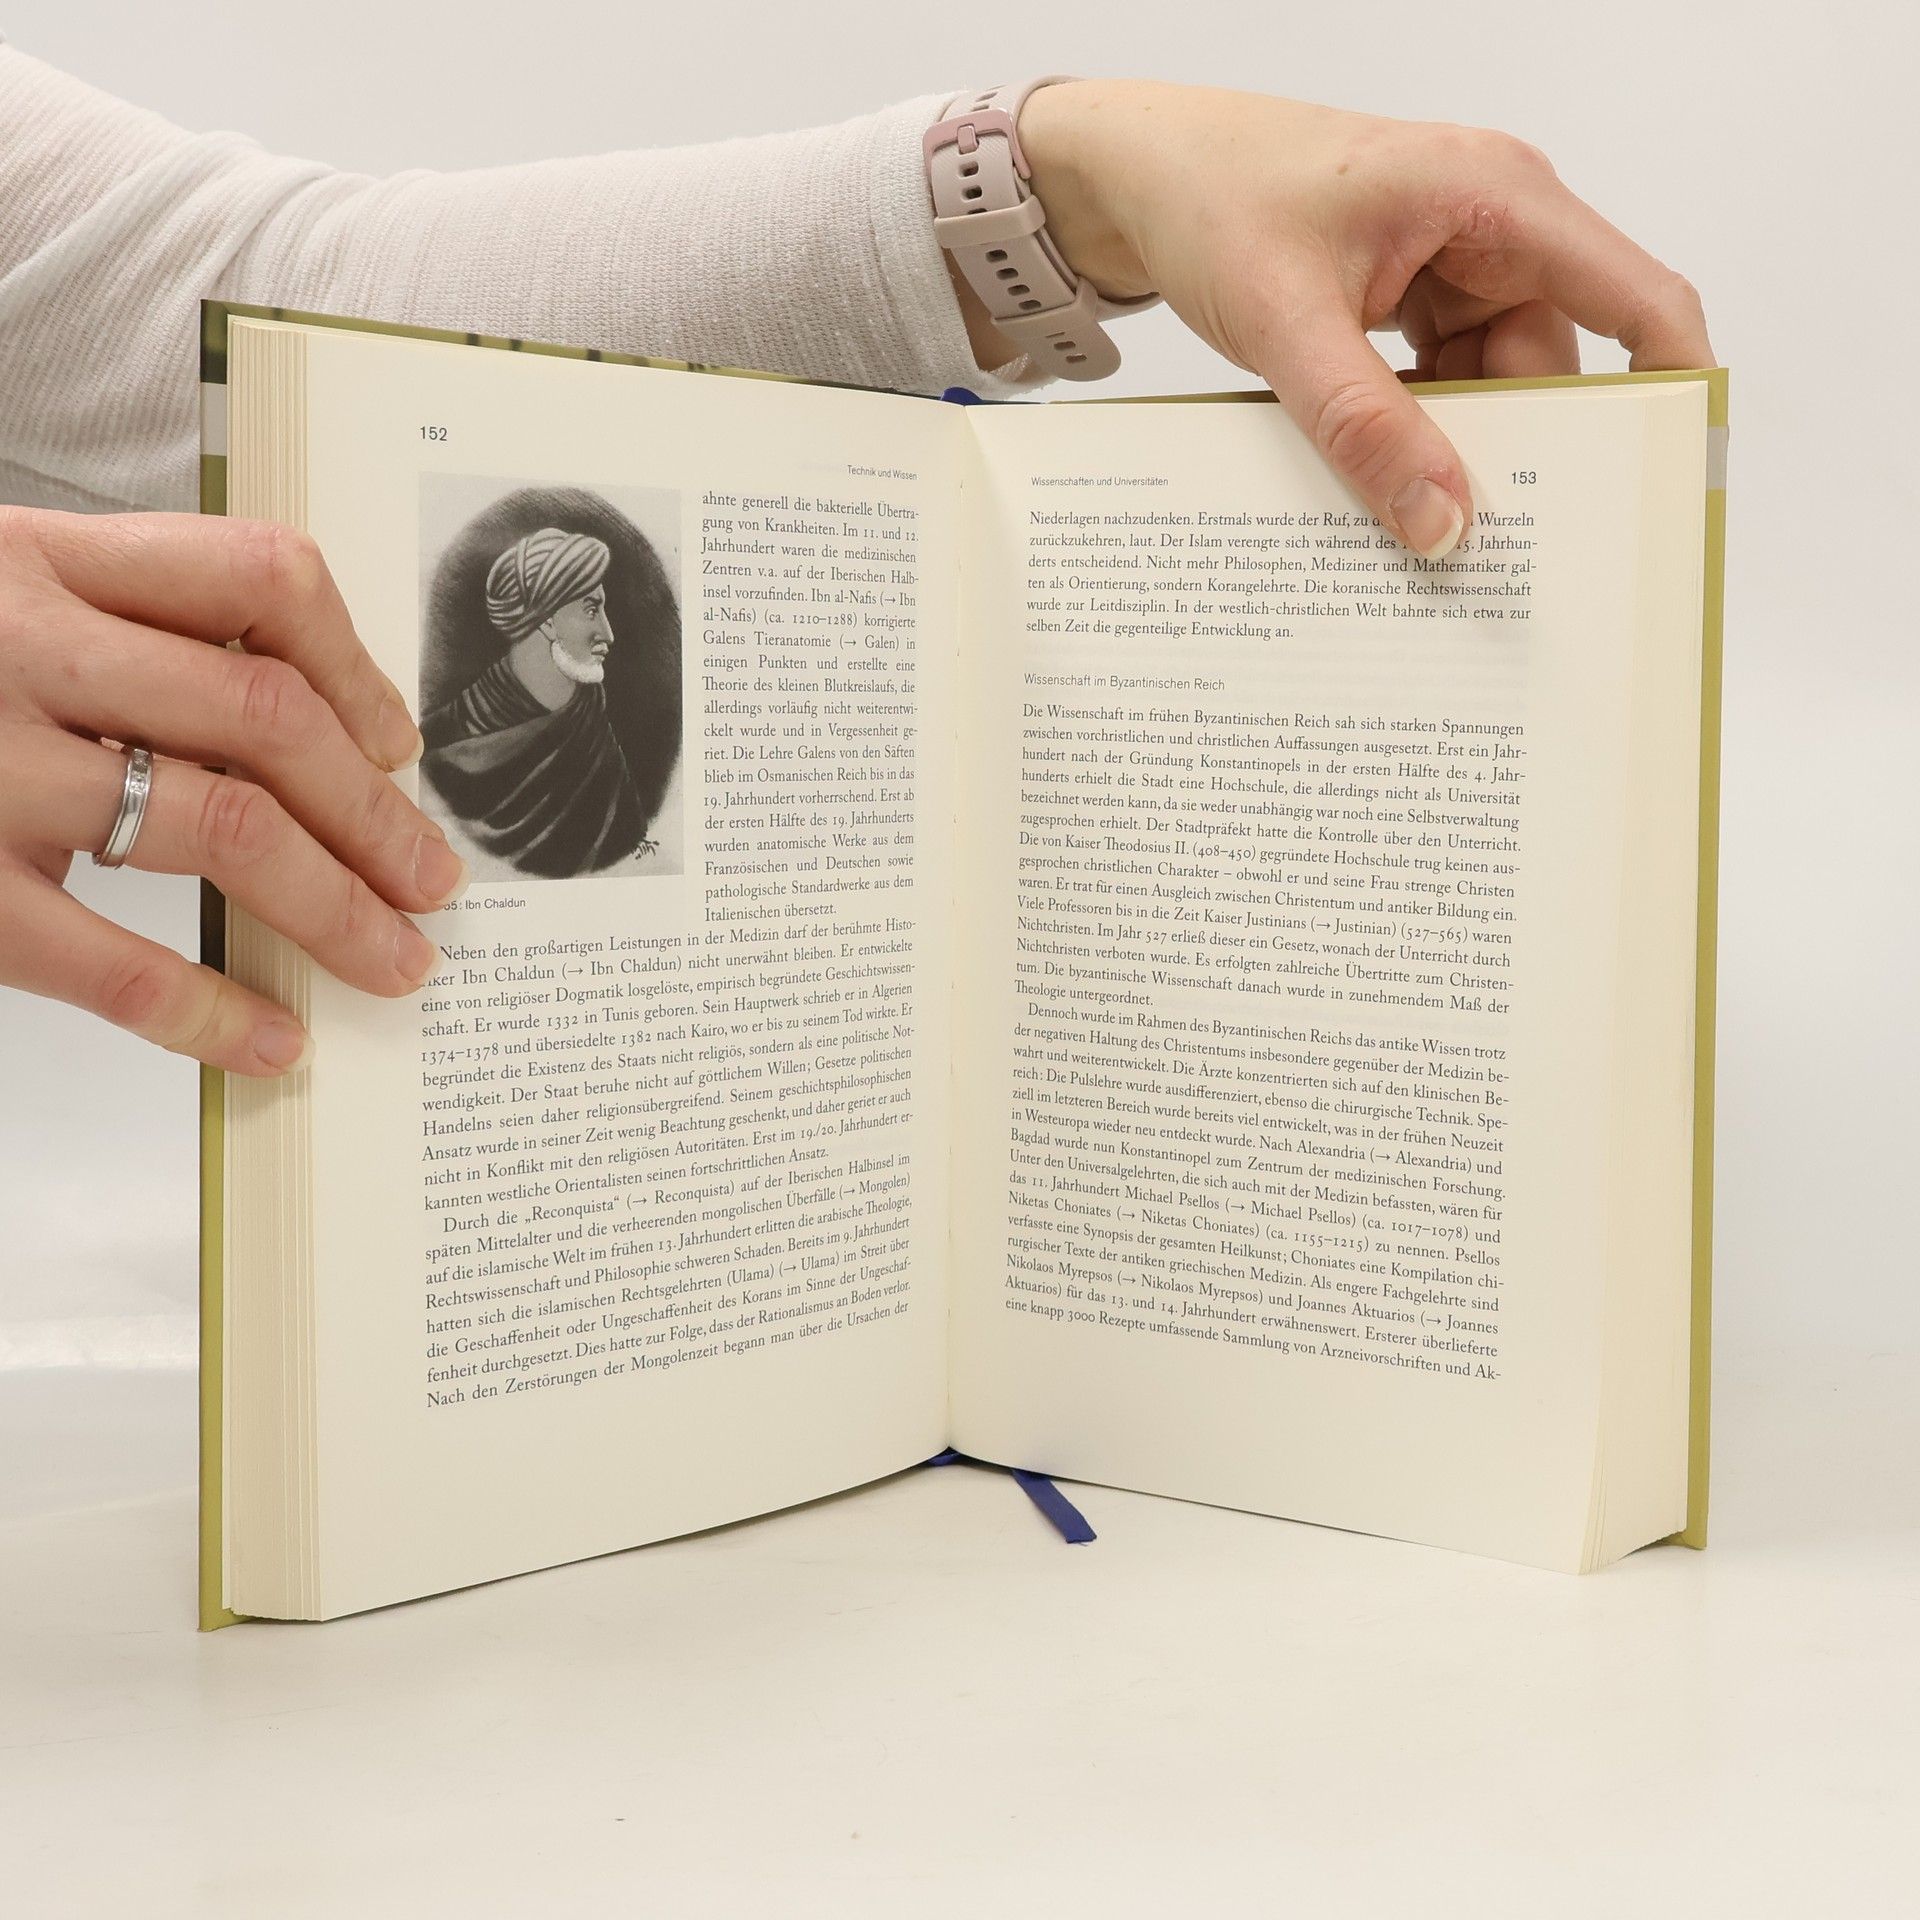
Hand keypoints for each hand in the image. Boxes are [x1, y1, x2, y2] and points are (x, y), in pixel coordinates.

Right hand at [0, 508, 466, 1075]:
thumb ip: (112, 621)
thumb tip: (295, 720)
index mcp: (39, 558)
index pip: (257, 579)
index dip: (360, 667)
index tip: (401, 745)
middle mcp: (18, 646)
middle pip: (268, 720)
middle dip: (378, 815)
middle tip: (436, 880)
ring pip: (223, 829)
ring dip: (336, 908)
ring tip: (396, 959)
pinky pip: (107, 958)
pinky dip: (207, 1010)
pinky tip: (270, 1043)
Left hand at [983, 81, 1713, 557]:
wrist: (1135, 172)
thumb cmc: (1212, 197)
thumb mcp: (1289, 322)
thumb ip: (1365, 426)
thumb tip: (1442, 523)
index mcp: (1497, 198)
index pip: (1634, 295)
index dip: (1673, 385)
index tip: (1678, 480)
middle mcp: (1493, 228)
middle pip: (1554, 365)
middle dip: (1532, 453)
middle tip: (1507, 553)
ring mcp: (1453, 268)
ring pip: (1491, 389)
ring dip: (1458, 453)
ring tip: (1428, 532)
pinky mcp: (1411, 302)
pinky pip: (1440, 386)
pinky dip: (1417, 435)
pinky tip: (1387, 485)